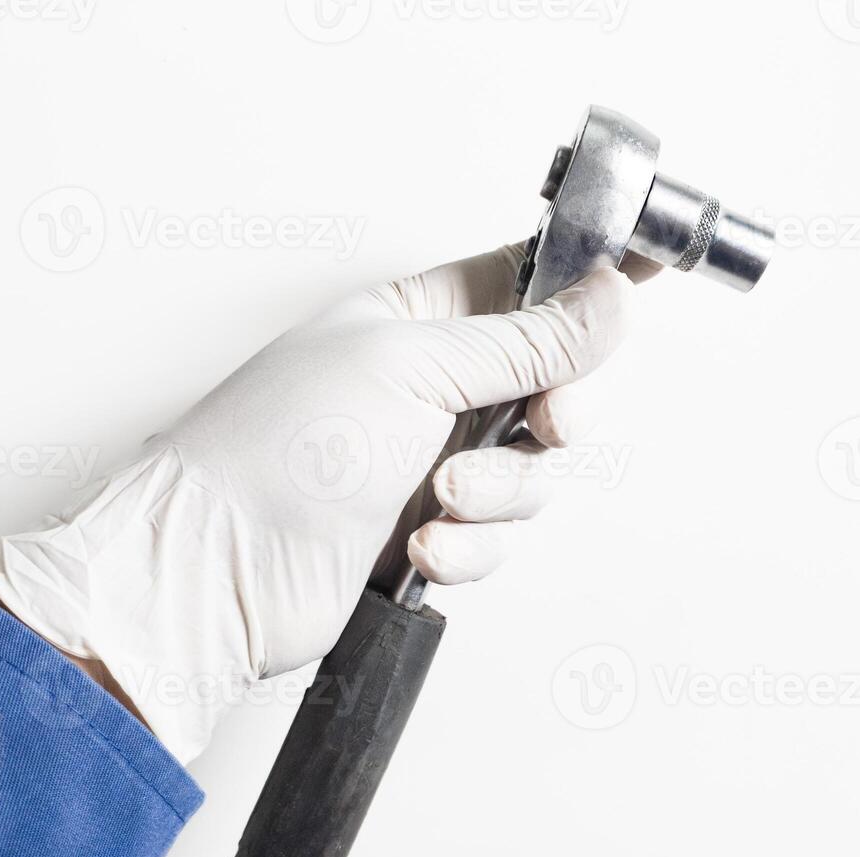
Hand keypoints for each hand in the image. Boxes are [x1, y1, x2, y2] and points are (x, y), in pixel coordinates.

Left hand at [0, 244, 643, 761]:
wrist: (214, 575)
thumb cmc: (275, 452)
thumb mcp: (413, 369)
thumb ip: (525, 342)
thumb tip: (610, 297)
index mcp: (418, 321)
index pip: (528, 284)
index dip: (589, 286)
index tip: (646, 278)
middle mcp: (431, 389)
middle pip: (553, 391)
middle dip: (552, 420)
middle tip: (543, 426)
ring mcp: (430, 464)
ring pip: (533, 476)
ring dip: (500, 496)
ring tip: (440, 500)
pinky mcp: (428, 532)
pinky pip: (498, 538)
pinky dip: (470, 547)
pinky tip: (422, 547)